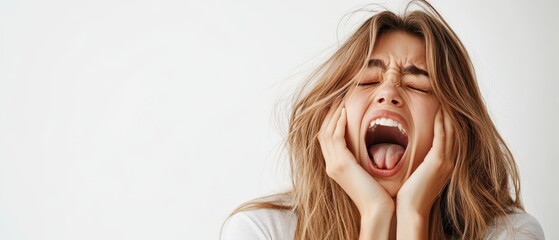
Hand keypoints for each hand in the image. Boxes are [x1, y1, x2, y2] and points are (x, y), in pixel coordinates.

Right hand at [318, 100, 393, 232]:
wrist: (377, 209)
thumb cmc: (377, 193)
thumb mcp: (365, 173)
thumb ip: (361, 160)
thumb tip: (369, 147)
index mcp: (335, 167)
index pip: (327, 139)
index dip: (331, 122)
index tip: (340, 108)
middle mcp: (330, 165)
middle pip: (322, 133)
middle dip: (329, 115)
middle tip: (338, 99)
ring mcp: (333, 164)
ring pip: (326, 132)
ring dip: (333, 115)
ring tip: (341, 101)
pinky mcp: (341, 163)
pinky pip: (335, 137)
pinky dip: (338, 123)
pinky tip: (345, 113)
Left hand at [396, 107, 454, 238]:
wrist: (411, 209)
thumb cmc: (410, 193)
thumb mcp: (418, 172)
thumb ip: (420, 160)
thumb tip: (413, 149)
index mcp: (445, 162)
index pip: (450, 134)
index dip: (448, 118)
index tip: (442, 103)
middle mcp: (450, 160)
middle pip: (455, 129)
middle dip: (451, 112)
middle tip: (446, 94)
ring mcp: (446, 161)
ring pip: (452, 130)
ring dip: (448, 113)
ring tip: (444, 96)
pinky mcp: (439, 162)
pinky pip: (443, 137)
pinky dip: (442, 123)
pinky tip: (439, 111)